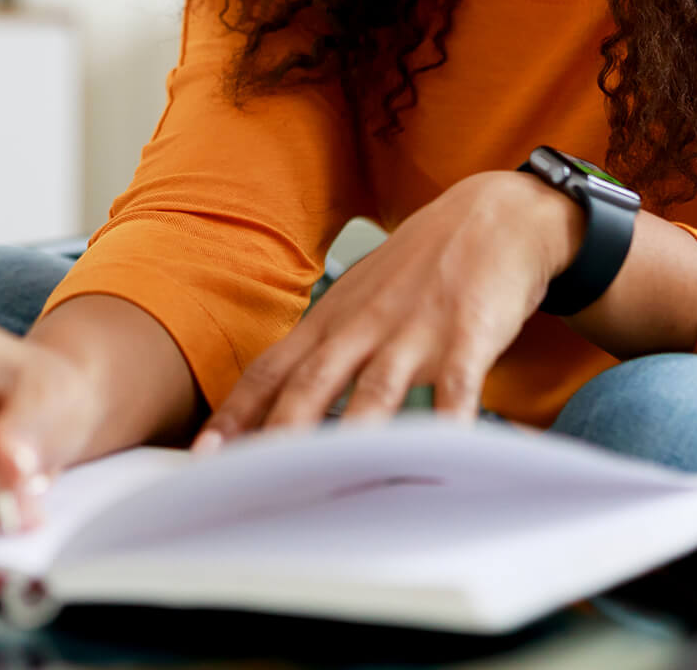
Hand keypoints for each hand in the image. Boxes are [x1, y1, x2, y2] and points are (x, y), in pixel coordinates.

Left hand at [195, 170, 580, 442]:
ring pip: (374, 390)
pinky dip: (448, 422)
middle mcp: (362, 327)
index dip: (235, 415)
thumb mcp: (359, 303)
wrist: (493, 216)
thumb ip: (324, 354)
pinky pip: (456, 387)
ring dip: (350, 435)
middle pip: (309, 385)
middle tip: (248, 479)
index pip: (269, 372)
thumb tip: (285, 411)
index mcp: (329, 323)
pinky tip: (442, 453)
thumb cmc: (419, 270)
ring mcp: (413, 332)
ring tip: (328, 480)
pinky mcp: (467, 336)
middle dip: (276, 434)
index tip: (203, 455)